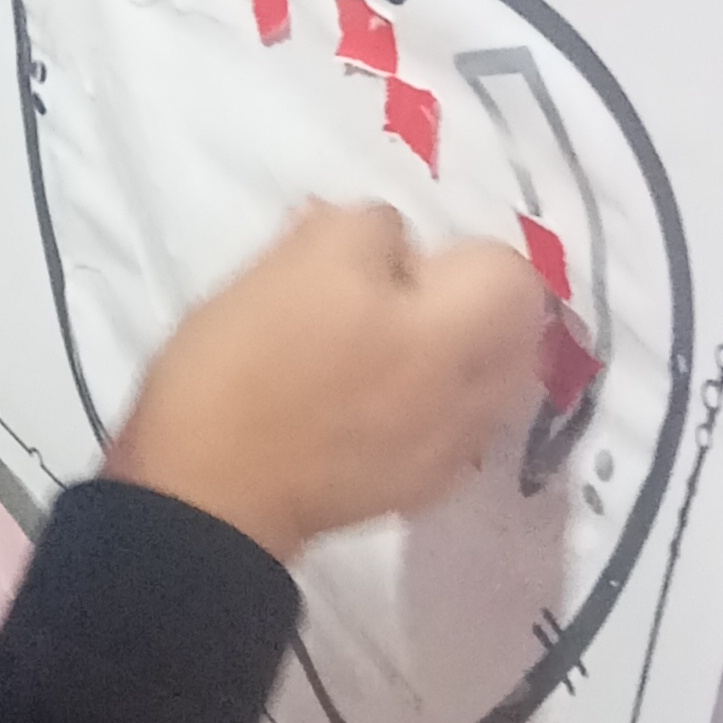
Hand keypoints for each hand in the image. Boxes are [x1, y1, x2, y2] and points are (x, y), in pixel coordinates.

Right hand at [105, 203, 546, 564]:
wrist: (207, 494)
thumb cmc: (247, 365)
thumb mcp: (292, 260)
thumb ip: (362, 229)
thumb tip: (387, 240)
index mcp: (452, 326)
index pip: (504, 264)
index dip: (449, 248)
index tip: (391, 261)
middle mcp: (475, 388)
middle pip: (515, 330)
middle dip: (468, 305)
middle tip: (395, 303)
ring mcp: (453, 447)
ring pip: (488, 380)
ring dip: (455, 358)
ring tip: (387, 358)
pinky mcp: (420, 488)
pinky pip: (451, 428)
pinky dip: (427, 409)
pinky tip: (370, 410)